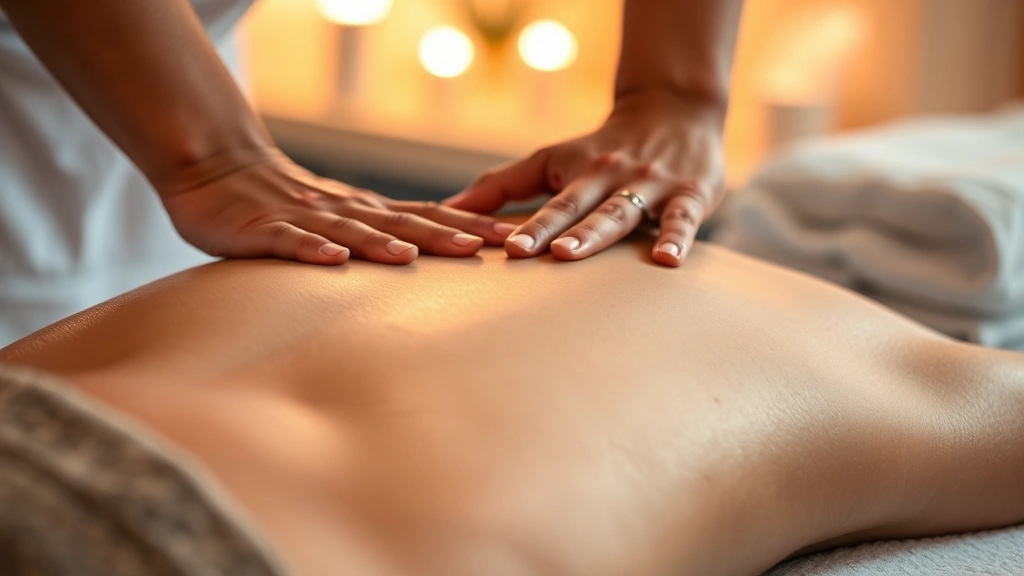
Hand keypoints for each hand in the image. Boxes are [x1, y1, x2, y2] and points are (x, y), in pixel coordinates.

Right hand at [158, 148, 517, 264]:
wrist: (215, 167)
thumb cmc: (282, 201)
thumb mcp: (339, 216)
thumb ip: (377, 234)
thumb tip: (427, 257)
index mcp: (365, 210)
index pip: (427, 216)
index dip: (470, 226)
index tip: (512, 237)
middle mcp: (344, 211)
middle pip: (402, 224)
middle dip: (446, 236)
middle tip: (489, 247)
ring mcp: (305, 219)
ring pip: (351, 231)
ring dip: (383, 243)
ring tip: (414, 256)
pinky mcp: (263, 231)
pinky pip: (290, 242)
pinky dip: (312, 250)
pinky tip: (334, 260)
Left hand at [444, 92, 726, 265]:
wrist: (677, 110)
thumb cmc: (602, 147)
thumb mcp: (552, 159)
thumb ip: (503, 185)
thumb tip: (445, 209)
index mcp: (577, 170)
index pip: (549, 202)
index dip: (528, 225)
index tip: (505, 249)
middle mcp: (610, 176)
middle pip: (579, 206)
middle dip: (553, 229)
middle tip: (526, 252)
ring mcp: (651, 185)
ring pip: (622, 212)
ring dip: (597, 233)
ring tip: (572, 254)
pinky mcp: (691, 195)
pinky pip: (684, 219)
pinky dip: (676, 238)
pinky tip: (666, 261)